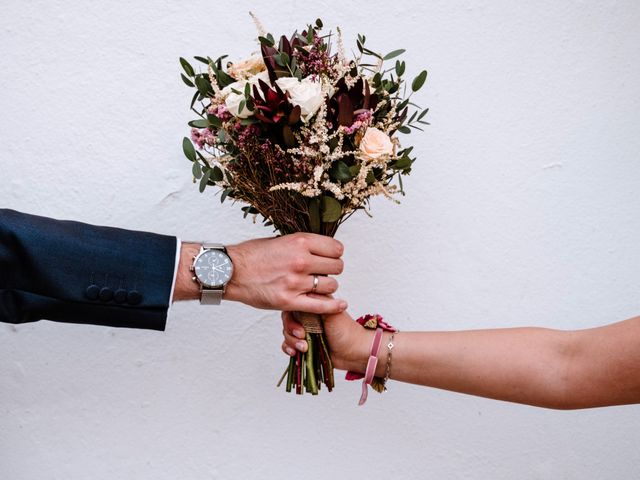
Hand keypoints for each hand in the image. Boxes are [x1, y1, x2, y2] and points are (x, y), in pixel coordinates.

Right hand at [223, 233, 346, 313]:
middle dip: (332, 270)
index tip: (329, 258)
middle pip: (336, 267)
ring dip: (328, 287)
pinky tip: (340, 305)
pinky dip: (333, 306)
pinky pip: (321, 305)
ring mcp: (295, 282)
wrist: (230, 271)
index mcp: (299, 242)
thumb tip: (320, 249)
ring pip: (331, 285)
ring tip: (317, 286)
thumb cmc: (252, 255)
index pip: (336, 248)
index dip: (334, 254)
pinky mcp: (289, 301)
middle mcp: (300, 260)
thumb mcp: (280, 240)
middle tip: (323, 273)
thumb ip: (302, 245)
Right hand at [281, 310, 371, 371]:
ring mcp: (305, 331)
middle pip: (287, 321)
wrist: (353, 352)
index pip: (293, 306)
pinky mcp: (304, 344)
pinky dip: (289, 349)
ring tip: (304, 348)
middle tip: (302, 336)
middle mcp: (307, 317)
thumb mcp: (332, 313)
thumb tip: (300, 295)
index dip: (291, 316)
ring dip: (292, 342)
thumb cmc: (346, 331)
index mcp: (313, 306)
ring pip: (287, 334)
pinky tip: (295, 353)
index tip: (299, 326)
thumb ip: (316, 303)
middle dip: (291, 330)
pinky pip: (288, 345)